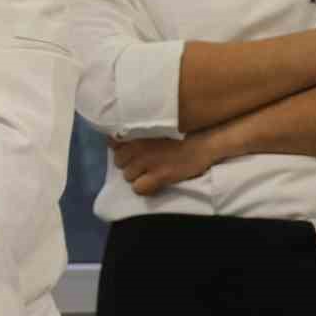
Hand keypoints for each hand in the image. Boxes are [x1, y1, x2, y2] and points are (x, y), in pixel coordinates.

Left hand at [111, 130, 227, 195]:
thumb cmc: (181, 133)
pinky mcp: (159, 175)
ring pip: (127, 176)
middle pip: (118, 162)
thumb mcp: (155, 126)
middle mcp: (137, 146)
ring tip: (150, 173)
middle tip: (143, 164)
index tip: (130, 152)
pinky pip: (138, 188)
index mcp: (136, 132)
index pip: (112, 144)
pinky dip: (144, 188)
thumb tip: (114, 141)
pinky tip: (153, 184)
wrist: (204, 142)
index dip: (121, 150)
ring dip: (137, 176)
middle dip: (129, 163)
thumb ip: (135, 132)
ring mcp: (147, 161)